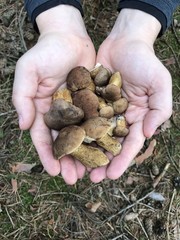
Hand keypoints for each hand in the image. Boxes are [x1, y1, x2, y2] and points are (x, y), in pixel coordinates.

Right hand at [12, 5, 95, 183]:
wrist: (69, 37)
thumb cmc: (46, 52)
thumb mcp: (27, 72)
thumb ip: (22, 98)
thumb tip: (22, 126)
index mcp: (43, 110)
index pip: (43, 137)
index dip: (47, 155)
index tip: (54, 172)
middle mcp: (61, 114)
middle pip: (64, 142)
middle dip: (68, 161)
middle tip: (75, 179)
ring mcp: (78, 109)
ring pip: (82, 137)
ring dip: (86, 154)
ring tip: (92, 172)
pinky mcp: (93, 102)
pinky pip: (97, 121)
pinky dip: (101, 136)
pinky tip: (106, 149)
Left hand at [90, 9, 171, 181]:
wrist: (124, 41)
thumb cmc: (145, 61)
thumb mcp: (159, 83)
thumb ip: (159, 109)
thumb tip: (147, 134)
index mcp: (136, 117)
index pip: (130, 143)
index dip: (122, 160)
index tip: (112, 175)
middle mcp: (118, 117)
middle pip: (110, 144)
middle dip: (103, 162)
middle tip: (92, 178)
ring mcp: (102, 109)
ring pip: (94, 135)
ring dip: (87, 151)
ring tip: (78, 167)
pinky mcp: (89, 100)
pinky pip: (82, 117)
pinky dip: (77, 129)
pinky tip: (68, 141)